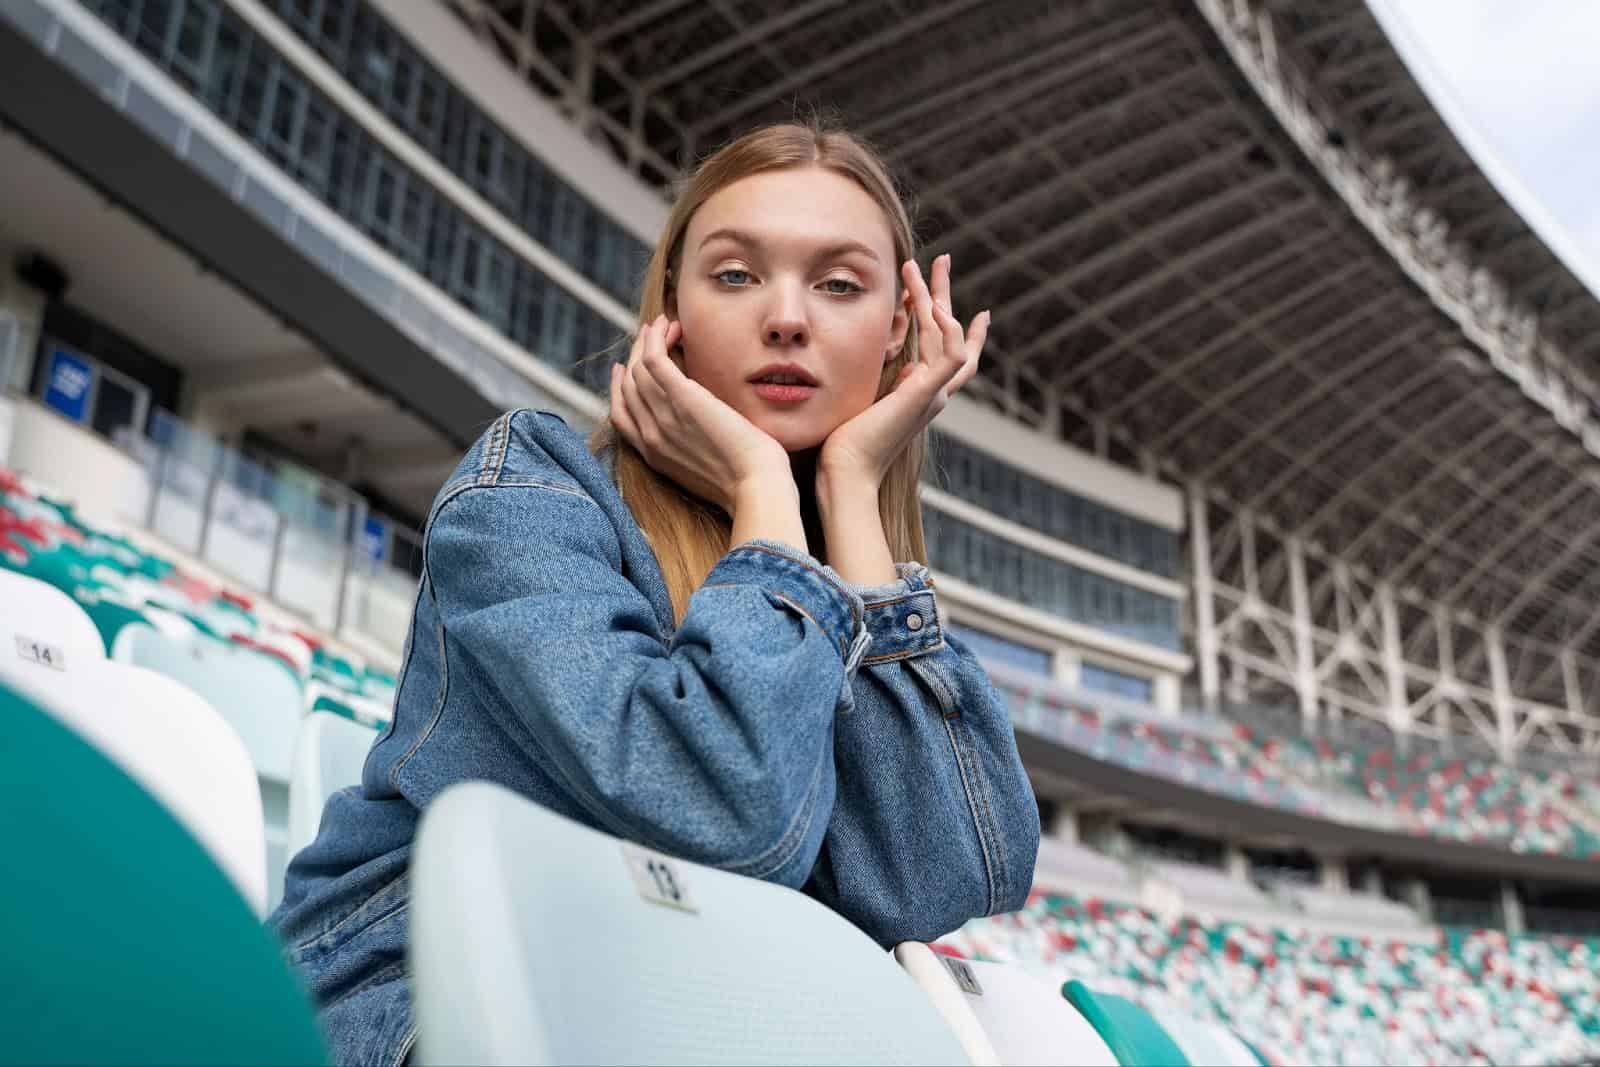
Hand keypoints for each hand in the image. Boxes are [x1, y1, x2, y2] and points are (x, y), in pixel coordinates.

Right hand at [610, 314, 793, 513]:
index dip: (619, 388)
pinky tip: (667, 325)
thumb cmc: (747, 481)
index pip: (621, 417)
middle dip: (632, 357)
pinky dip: (655, 339)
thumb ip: (693, 447)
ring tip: (662, 325)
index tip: (623, 368)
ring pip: (637, 369)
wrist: (756, 485)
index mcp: (654, 456)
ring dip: (646, 341)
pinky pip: (653, 359)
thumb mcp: (707, 468)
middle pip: (627, 388)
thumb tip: (701, 428)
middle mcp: (651, 437)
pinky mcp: (681, 398)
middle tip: (646, 337)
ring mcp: (662, 417)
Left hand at [818, 254, 988, 486]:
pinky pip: (952, 354)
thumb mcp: (864, 401)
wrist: (846, 472)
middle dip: (946, 293)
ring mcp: (934, 394)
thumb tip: (893, 359)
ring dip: (936, 296)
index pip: (949, 354)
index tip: (960, 299)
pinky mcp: (927, 395)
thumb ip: (881, 380)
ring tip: (920, 266)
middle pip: (954, 334)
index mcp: (920, 394)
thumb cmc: (844, 445)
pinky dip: (948, 328)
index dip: (958, 326)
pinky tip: (930, 303)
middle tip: (943, 259)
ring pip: (950, 334)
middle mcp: (933, 393)